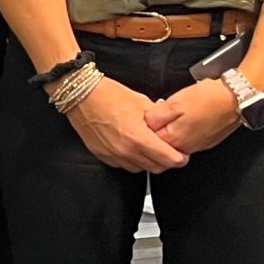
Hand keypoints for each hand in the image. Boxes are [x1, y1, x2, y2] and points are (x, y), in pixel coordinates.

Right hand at [67, 76, 190, 171]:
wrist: (81, 95)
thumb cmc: (107, 95)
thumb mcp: (141, 102)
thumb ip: (159, 119)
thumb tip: (169, 126)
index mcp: (139, 137)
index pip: (169, 159)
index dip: (180, 158)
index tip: (182, 154)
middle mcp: (126, 150)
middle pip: (157, 168)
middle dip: (166, 161)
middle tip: (169, 152)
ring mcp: (113, 155)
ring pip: (140, 169)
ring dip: (148, 162)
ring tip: (149, 149)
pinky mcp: (102, 155)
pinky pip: (124, 165)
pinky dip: (132, 160)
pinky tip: (132, 148)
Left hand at [142, 78, 244, 156]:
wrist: (237, 98)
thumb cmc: (209, 99)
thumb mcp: (174, 103)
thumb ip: (155, 116)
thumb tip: (144, 124)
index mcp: (174, 140)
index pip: (148, 141)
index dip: (146, 125)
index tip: (149, 115)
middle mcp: (185, 148)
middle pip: (160, 142)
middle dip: (158, 127)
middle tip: (165, 111)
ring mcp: (196, 146)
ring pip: (174, 139)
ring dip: (171, 127)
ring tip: (179, 111)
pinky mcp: (205, 141)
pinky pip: (187, 137)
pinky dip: (184, 128)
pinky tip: (188, 116)